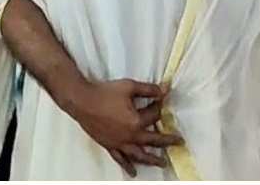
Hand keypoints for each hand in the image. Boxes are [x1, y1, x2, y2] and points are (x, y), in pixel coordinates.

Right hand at [64, 79, 182, 176]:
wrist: (81, 100)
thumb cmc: (105, 93)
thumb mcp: (130, 87)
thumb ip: (149, 90)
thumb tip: (165, 89)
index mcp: (135, 121)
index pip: (154, 115)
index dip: (159, 106)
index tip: (161, 100)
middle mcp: (129, 136)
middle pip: (152, 141)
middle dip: (166, 141)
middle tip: (178, 142)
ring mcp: (118, 143)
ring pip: (138, 155)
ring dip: (151, 160)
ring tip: (161, 163)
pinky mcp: (108, 145)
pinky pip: (120, 158)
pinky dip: (128, 165)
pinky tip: (133, 172)